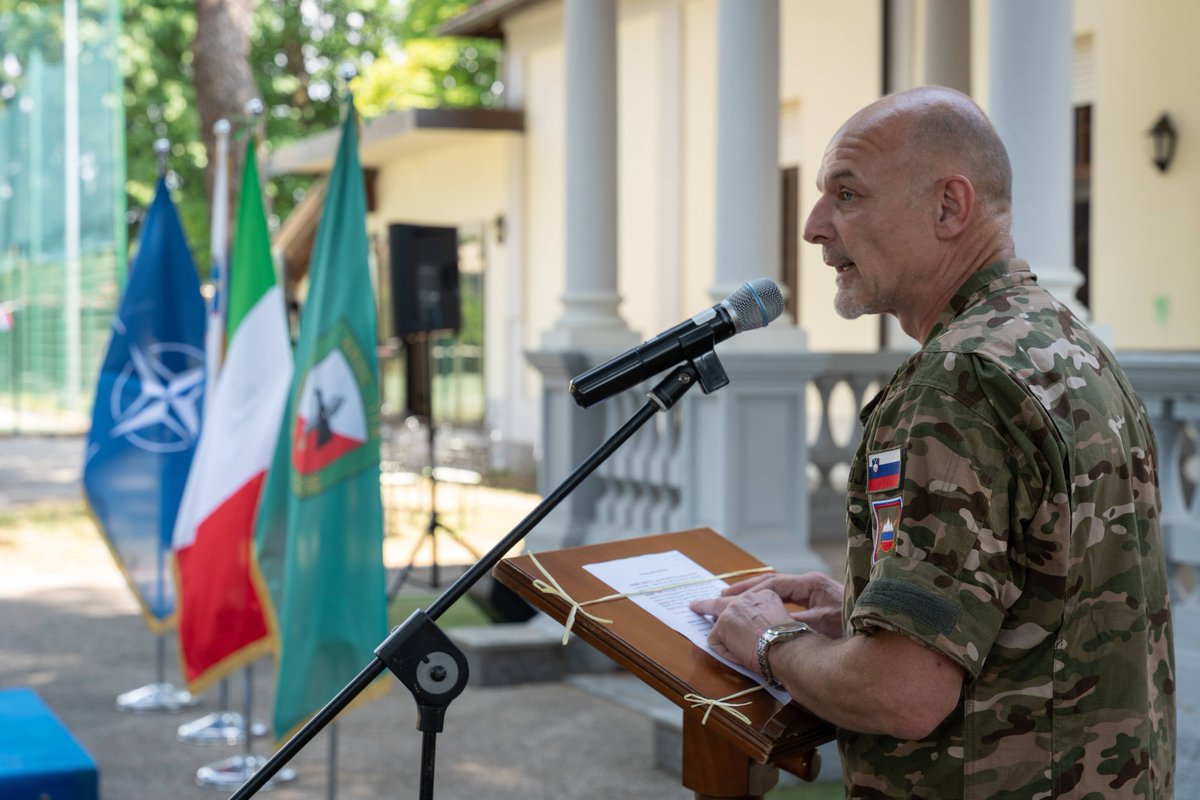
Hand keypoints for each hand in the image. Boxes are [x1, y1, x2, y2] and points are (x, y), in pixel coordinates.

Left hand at [689, 588, 791, 671]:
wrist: (786, 647)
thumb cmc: (788, 641)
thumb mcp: (779, 619)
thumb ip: (763, 616)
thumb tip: (749, 629)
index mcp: (764, 595)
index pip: (744, 600)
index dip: (736, 607)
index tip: (725, 599)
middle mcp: (746, 598)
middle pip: (721, 602)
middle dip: (705, 605)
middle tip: (694, 606)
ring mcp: (732, 609)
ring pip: (720, 626)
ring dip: (726, 639)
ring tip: (739, 650)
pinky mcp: (722, 624)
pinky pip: (717, 642)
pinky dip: (727, 652)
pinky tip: (742, 654)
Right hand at [721, 572, 844, 638]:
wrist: (882, 635)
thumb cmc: (854, 628)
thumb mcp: (820, 625)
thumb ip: (792, 623)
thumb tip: (767, 623)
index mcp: (812, 583)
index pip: (772, 582)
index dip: (748, 590)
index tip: (727, 597)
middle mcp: (814, 585)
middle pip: (774, 584)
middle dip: (748, 591)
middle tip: (723, 597)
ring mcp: (819, 595)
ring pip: (781, 593)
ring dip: (759, 598)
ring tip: (737, 604)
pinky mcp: (824, 607)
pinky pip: (791, 603)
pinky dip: (774, 608)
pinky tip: (764, 616)